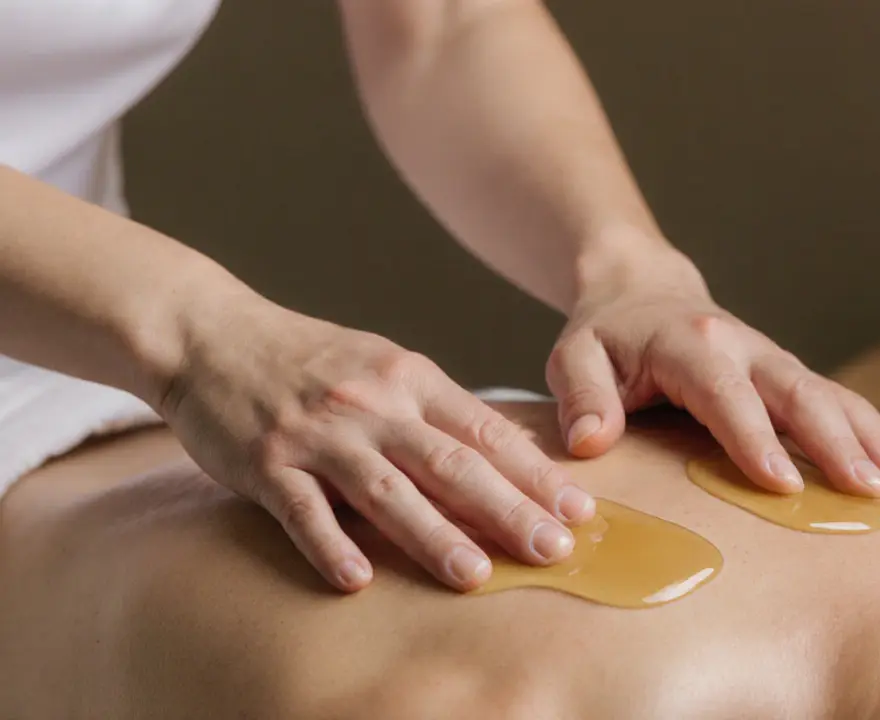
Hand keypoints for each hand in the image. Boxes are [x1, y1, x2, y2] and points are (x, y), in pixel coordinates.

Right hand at [159, 295, 594, 593]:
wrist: (211, 334)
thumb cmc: (311, 359)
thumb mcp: (386, 367)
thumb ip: (441, 411)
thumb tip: (513, 455)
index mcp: (410, 379)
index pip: (486, 433)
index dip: (536, 474)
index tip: (579, 510)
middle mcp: (372, 405)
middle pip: (451, 464)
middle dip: (508, 510)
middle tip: (553, 549)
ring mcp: (318, 434)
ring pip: (387, 491)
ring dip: (434, 535)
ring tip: (476, 576)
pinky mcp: (266, 462)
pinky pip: (303, 511)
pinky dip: (331, 546)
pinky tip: (358, 580)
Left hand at [546, 254, 879, 496]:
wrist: (640, 292)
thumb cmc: (605, 336)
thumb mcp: (573, 357)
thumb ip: (581, 395)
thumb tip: (591, 442)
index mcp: (688, 342)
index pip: (724, 391)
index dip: (754, 436)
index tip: (783, 483)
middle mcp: (741, 346)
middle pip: (796, 390)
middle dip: (835, 440)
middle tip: (867, 488)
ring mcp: (771, 359)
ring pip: (828, 394)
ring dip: (868, 437)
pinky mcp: (787, 375)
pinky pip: (837, 401)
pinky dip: (871, 432)